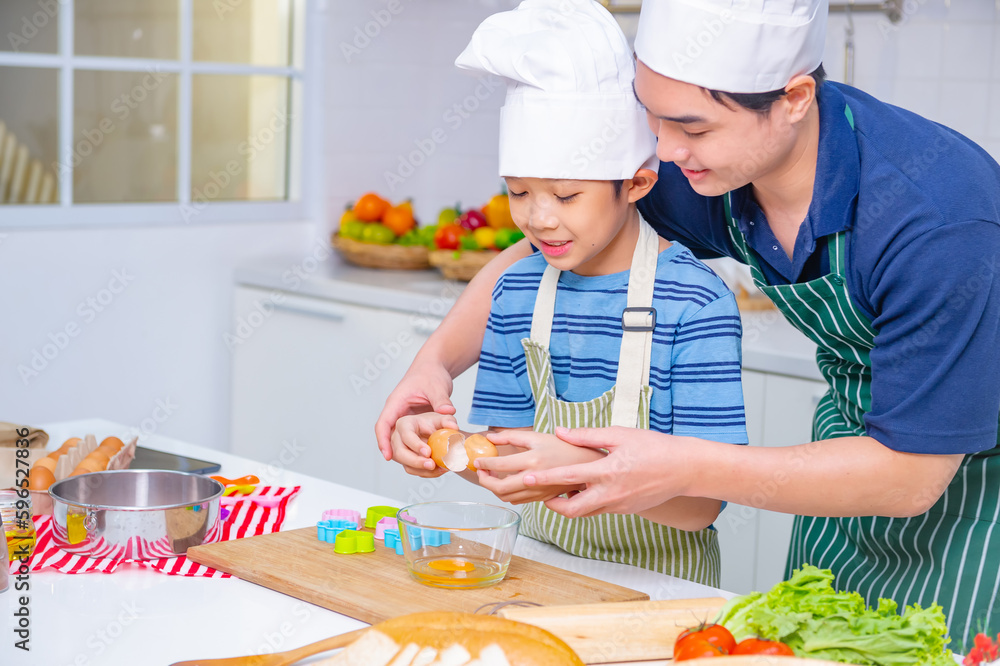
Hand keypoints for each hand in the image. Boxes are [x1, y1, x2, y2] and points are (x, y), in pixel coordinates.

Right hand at [375, 359, 455, 460]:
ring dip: (412, 456)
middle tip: (421, 463)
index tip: (387, 456)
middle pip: (391, 438)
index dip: (383, 440)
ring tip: (429, 467)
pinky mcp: (415, 426)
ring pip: (401, 443)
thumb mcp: (436, 385)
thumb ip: (441, 399)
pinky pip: (413, 442)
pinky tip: (433, 461)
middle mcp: (397, 414)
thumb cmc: (430, 374)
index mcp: (396, 403)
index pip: (383, 423)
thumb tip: (449, 411)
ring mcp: (405, 421)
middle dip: (402, 454)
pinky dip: (420, 452)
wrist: (434, 369)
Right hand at [389, 412, 457, 477]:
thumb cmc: (431, 423)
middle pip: (400, 453)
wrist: (430, 432)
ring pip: (406, 465)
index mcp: (405, 424)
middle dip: (416, 461)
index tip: (428, 452)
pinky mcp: (405, 462)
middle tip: (432, 464)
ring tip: (438, 469)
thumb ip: (448, 420)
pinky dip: (426, 473)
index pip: (406, 435)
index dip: (416, 445)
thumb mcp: (440, 418)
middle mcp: (397, 438)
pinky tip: (438, 470)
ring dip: (422, 470)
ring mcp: (399, 451)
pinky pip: (412, 470)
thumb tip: (454, 427)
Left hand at [474, 430, 604, 504]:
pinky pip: (518, 501)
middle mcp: (535, 478)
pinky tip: (506, 482)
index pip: (499, 465)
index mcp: (533, 460)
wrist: (586, 463)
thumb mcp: (536, 436)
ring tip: (491, 475)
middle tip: (481, 471)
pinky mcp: (542, 498)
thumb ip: (510, 437)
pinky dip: (507, 494)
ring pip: (507, 498)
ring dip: (494, 488)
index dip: (484, 463)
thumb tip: (489, 438)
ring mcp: (539, 491)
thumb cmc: (562, 446)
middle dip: (484, 481)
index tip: (477, 460)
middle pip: (500, 488)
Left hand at [522, 426, 691, 517]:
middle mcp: (611, 493)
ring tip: (560, 493)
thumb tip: (560, 432)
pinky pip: (600, 510)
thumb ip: (587, 436)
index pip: (567, 477)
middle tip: (542, 495)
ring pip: (585, 513)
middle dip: (553, 506)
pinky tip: (585, 491)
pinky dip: (588, 504)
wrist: (683, 469)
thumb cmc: (653, 447)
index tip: (525, 477)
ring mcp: (619, 505)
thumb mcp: (619, 434)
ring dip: (570, 505)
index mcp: (607, 471)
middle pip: (572, 510)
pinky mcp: (626, 511)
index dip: (544, 478)